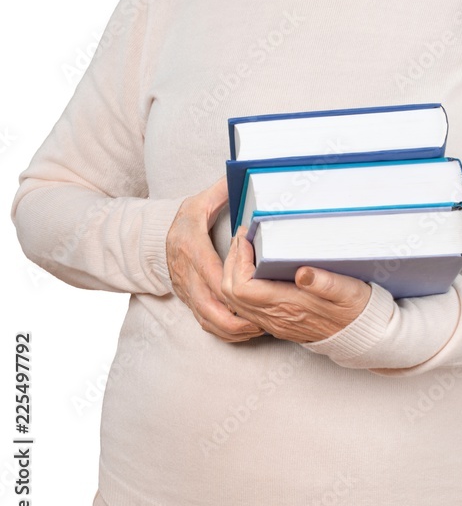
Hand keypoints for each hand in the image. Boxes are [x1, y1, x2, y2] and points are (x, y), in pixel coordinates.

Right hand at [166, 176, 265, 341]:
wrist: (153, 240)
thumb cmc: (184, 220)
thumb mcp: (200, 201)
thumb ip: (221, 190)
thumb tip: (239, 173)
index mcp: (190, 246)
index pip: (209, 269)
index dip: (229, 285)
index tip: (252, 293)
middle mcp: (185, 272)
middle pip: (208, 303)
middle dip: (236, 316)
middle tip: (264, 318)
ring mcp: (185, 290)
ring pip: (206, 318)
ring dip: (233, 328)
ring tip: (259, 327)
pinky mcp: (188, 301)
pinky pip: (205, 323)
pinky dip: (224, 331)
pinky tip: (245, 331)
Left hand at [221, 224, 372, 342]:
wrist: (362, 335)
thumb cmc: (355, 310)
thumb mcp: (348, 291)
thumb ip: (325, 283)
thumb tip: (303, 272)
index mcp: (288, 306)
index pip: (242, 288)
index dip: (238, 261)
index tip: (247, 239)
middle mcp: (274, 317)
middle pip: (230, 293)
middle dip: (230, 262)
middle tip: (243, 239)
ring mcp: (272, 321)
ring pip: (234, 301)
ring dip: (233, 273)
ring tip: (245, 250)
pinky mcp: (275, 322)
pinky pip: (244, 305)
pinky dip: (240, 283)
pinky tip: (252, 267)